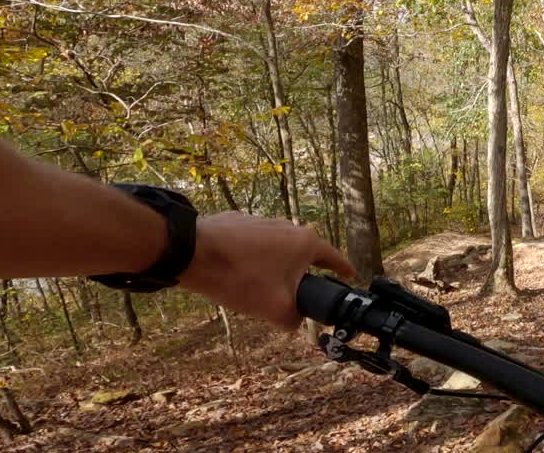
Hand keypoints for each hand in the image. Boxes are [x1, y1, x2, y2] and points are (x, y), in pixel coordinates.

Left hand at [177, 211, 356, 329]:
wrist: (192, 251)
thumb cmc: (240, 277)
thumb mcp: (274, 308)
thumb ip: (294, 320)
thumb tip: (295, 322)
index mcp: (304, 243)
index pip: (333, 257)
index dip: (343, 269)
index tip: (351, 275)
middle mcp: (288, 226)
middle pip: (303, 255)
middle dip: (300, 276)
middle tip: (295, 295)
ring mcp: (262, 221)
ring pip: (276, 249)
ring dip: (273, 268)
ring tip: (259, 288)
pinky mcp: (237, 222)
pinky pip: (253, 244)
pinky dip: (252, 260)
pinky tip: (237, 274)